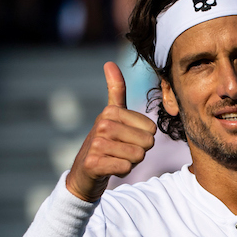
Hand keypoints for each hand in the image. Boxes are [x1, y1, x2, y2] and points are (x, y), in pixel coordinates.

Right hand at [66, 62, 155, 201]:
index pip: (151, 129)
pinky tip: (109, 168)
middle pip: (147, 143)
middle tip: (120, 151)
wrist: (84, 173)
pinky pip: (126, 168)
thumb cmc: (105, 142)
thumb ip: (115, 90)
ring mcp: (96, 144)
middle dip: (138, 152)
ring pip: (137, 156)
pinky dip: (121, 171)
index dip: (143, 139)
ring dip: (130, 162)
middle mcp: (102, 124)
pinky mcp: (93, 164)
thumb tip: (109, 62)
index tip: (126, 139)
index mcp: (110, 111)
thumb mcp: (111, 115)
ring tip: (114, 158)